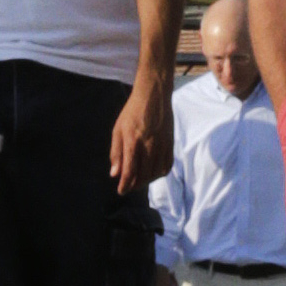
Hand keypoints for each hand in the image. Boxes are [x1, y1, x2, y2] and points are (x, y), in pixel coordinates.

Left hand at [113, 73, 171, 191]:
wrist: (154, 95)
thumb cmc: (132, 111)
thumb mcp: (118, 129)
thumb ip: (116, 153)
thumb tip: (114, 174)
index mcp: (132, 142)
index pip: (129, 172)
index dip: (125, 185)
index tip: (121, 191)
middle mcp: (149, 145)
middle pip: (143, 176)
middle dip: (135, 185)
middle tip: (129, 186)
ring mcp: (162, 145)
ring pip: (156, 174)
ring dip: (147, 181)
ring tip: (139, 179)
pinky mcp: (170, 143)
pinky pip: (167, 166)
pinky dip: (159, 173)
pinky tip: (153, 172)